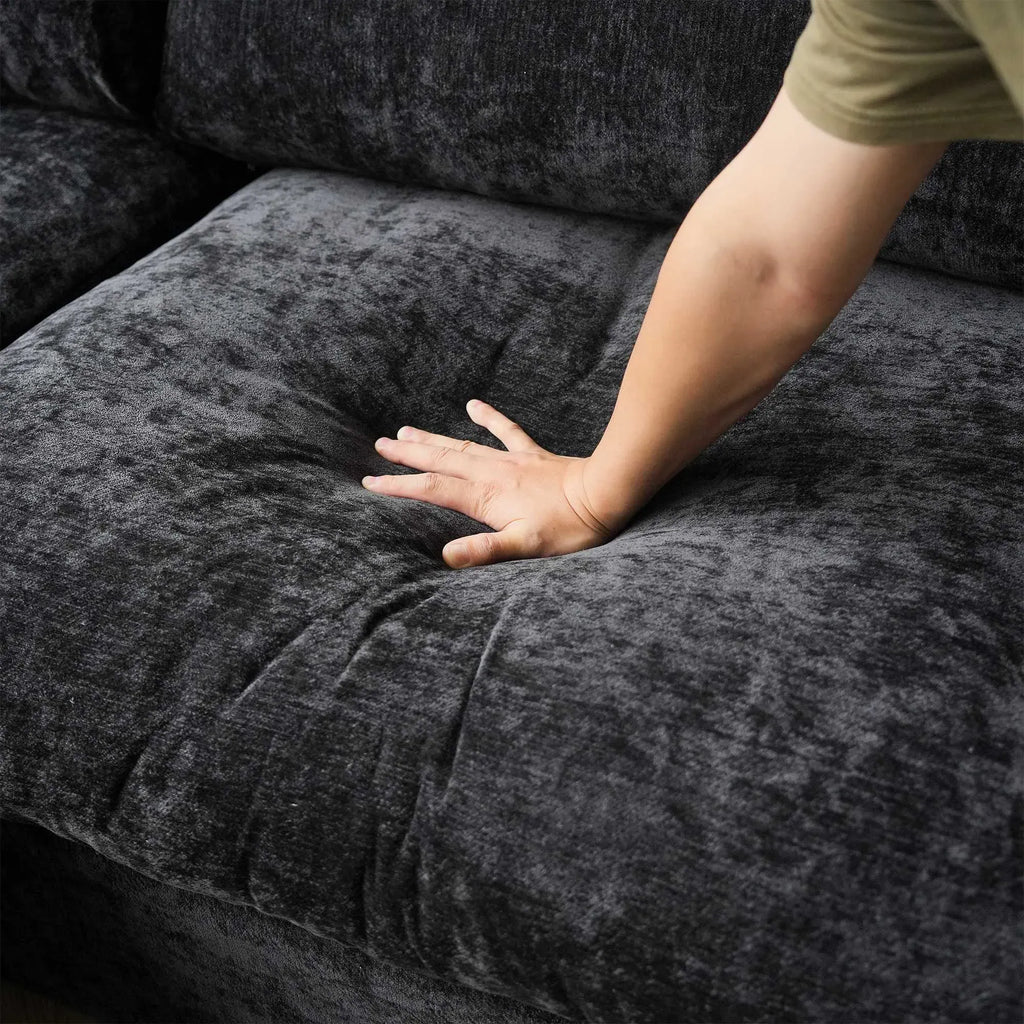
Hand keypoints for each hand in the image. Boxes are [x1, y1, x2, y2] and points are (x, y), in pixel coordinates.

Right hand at [362, 399, 621, 568]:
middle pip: (441, 460)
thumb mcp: (524, 546)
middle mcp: (492, 474)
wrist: (606, 495)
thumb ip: (484, 550)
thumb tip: (444, 557)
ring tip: (405, 430)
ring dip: (433, 438)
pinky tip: (473, 405)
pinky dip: (488, 418)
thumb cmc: (569, 527)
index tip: (371, 482)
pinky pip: (506, 431)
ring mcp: (511, 462)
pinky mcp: (532, 456)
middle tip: (379, 446)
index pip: (433, 489)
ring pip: (463, 446)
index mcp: (486, 497)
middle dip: (408, 455)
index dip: (400, 486)